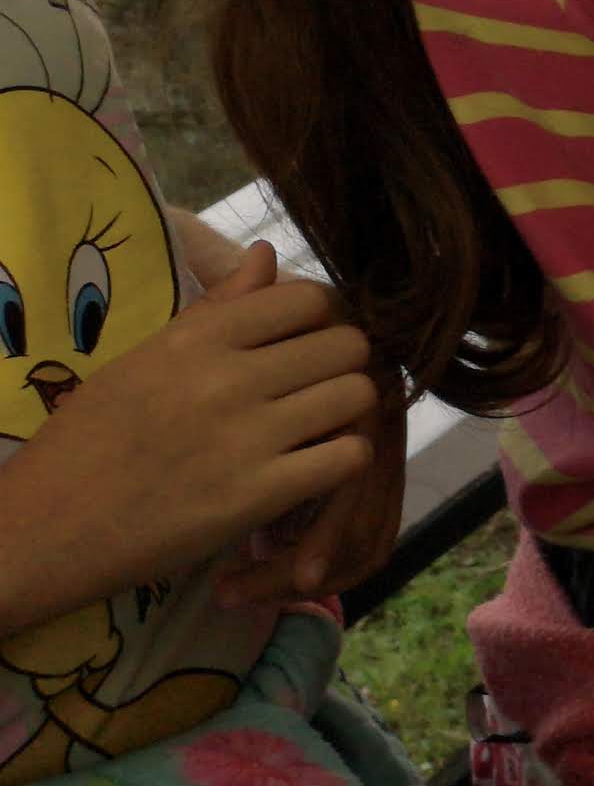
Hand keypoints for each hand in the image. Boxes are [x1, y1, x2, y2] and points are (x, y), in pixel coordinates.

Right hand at [0, 250, 376, 640]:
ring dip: (348, 409)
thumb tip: (269, 255)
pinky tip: (313, 464)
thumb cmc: (86, 442)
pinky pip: (348, 457)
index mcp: (195, 341)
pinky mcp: (258, 497)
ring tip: (319, 424)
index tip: (304, 341)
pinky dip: (344, 458)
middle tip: (318, 385)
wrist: (43, 530)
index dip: (319, 319)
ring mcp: (247, 439)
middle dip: (342, 362)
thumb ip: (214, 309)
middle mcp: (227, 380)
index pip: (307, 299)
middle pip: (347, 344)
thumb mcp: (140, 361)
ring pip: (357, 395)